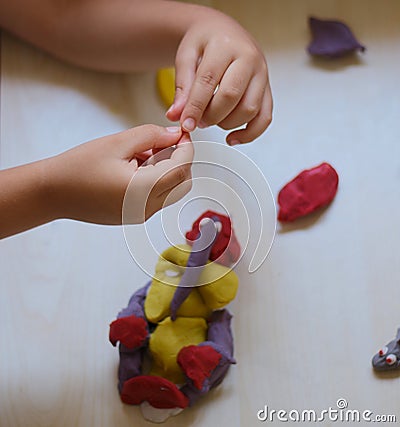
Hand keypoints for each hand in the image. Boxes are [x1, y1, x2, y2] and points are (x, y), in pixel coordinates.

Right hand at [46, 125, 192, 223]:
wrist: (53, 193)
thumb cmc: (79, 167)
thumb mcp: (117, 142)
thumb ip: (151, 136)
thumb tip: (176, 135)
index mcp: (143, 190)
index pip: (182, 168)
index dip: (187, 148)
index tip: (182, 133)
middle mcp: (147, 208)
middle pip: (183, 183)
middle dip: (179, 160)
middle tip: (160, 143)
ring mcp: (141, 215)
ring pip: (172, 190)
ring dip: (166, 170)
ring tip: (139, 155)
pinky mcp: (135, 216)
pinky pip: (157, 197)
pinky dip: (155, 180)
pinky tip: (133, 168)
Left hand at [166, 9, 272, 144]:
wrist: (224, 31)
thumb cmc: (205, 42)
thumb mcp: (186, 56)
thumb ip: (182, 86)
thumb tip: (176, 115)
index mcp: (225, 45)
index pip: (209, 81)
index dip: (195, 107)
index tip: (185, 124)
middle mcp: (249, 58)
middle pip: (231, 96)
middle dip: (211, 116)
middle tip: (198, 121)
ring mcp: (262, 75)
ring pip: (249, 109)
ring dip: (227, 124)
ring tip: (212, 120)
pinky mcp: (268, 90)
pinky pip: (264, 118)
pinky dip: (249, 134)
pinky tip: (232, 138)